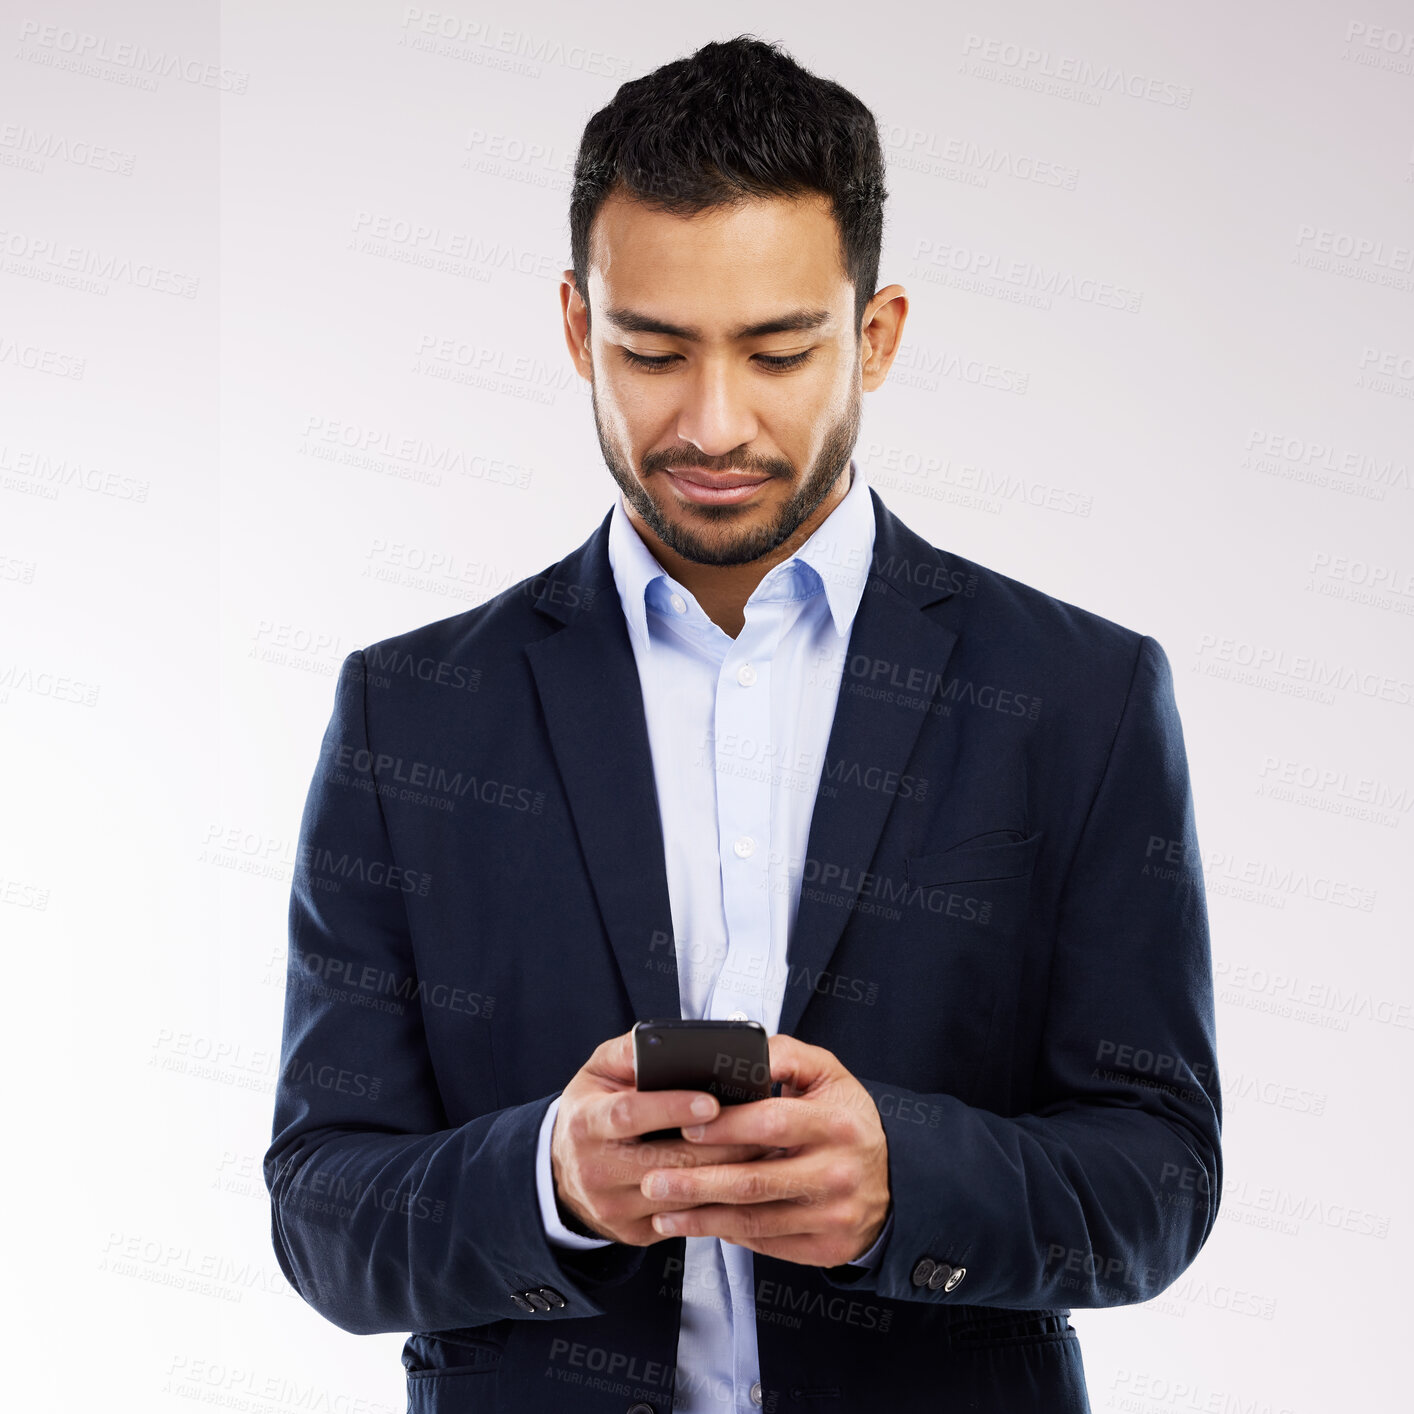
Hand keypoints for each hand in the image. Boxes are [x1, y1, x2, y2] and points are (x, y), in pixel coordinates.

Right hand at [550, 1030, 780, 1244]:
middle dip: (718, 1144)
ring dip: (727, 1174)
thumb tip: (664, 1040)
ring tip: (765, 1151)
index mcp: (585, 1123)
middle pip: (665, 1160)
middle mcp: (595, 1170)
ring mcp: (614, 1207)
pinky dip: (718, 1201)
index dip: (670, 1108)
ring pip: (682, 1195)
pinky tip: (745, 1181)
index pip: (628, 1115)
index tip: (711, 1101)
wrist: (563, 1171)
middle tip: (762, 1127)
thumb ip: (628, 1053)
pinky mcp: (633, 1232)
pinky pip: (685, 1218)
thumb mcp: (598, 1072)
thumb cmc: (591, 1110)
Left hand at [636, 1034, 890, 1266]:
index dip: (726, 1126)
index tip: (685, 1125)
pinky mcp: (825, 1249)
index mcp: (836, 1123)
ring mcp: (832, 1216)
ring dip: (701, 1217)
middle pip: (755, 1180)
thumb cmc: (846, 1120)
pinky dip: (726, 1234)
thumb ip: (786, 1056)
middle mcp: (836, 1173)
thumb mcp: (828, 1075)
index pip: (773, 1122)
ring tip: (661, 1208)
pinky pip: (766, 1243)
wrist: (893, 1181)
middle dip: (697, 1181)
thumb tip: (742, 1049)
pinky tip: (696, 1223)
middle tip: (652, 1178)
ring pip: (754, 1220)